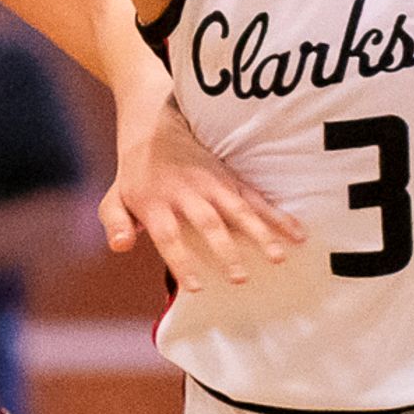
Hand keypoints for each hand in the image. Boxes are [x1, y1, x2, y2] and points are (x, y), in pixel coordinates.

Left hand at [104, 100, 303, 286]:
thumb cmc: (136, 175)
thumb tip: (120, 246)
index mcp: (156, 203)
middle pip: (208, 223)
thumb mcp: (115, 198)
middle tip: (240, 278)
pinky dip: (278, 215)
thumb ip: (115, 223)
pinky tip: (298, 233)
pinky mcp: (232, 179)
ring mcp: (213, 184)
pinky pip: (257, 198)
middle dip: (225, 250)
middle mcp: (187, 193)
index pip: (168, 237)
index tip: (196, 286)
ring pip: (239, 210)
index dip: (181, 261)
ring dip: (260, 233)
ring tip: (279, 257)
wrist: (157, 127)